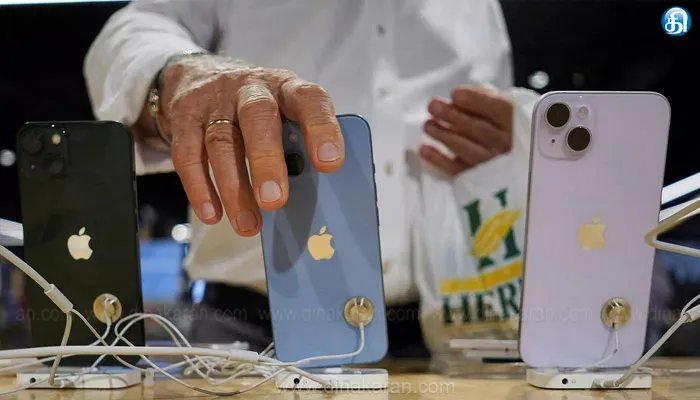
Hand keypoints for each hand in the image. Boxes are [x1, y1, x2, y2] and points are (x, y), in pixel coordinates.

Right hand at [158, 55, 343, 235]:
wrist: (199, 73)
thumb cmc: (259, 107)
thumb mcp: (284, 112)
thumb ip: (298, 144)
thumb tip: (312, 197)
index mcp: (287, 87)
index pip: (309, 100)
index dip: (321, 128)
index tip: (330, 163)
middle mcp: (251, 88)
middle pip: (258, 118)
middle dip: (267, 162)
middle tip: (275, 200)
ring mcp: (214, 100)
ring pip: (221, 141)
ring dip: (234, 188)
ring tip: (248, 224)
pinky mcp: (184, 116)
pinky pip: (188, 154)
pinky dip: (200, 188)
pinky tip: (213, 214)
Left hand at [420, 86, 512, 175]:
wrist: (508, 158)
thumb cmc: (496, 123)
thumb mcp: (497, 105)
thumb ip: (483, 97)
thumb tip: (457, 98)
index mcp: (513, 121)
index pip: (498, 109)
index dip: (475, 101)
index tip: (455, 94)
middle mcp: (505, 142)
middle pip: (479, 129)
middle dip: (452, 116)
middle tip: (433, 106)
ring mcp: (491, 162)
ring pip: (467, 149)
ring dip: (444, 136)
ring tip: (428, 125)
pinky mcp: (476, 177)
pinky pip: (457, 170)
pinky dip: (438, 160)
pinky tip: (424, 149)